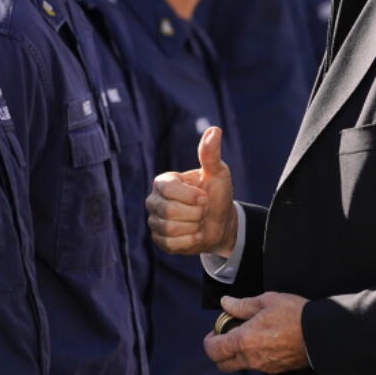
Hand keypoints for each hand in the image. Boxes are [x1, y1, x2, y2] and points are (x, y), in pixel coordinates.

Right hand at [145, 126, 236, 255]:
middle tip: (203, 211)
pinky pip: (171, 244)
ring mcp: (154, 221)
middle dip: (195, 214)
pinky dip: (190, 241)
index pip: (170, 190)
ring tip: (198, 222)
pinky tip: (195, 234)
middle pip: (169, 211)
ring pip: (170, 229)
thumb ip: (211, 154)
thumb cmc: (217, 195)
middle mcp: (154, 200)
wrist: (221, 224)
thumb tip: (215, 130)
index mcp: (164, 181)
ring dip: (193, 227)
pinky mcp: (159, 240)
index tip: (205, 197)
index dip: (192, 197)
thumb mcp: (217, 173)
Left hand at [203, 293, 309, 373]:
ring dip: (236, 353)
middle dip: (219, 351)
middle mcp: (250, 358)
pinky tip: (263, 341)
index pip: (213, 349)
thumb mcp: (266, 301)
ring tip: (249, 334)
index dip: (210, 339)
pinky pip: (255, 366)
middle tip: (227, 334)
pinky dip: (252, 356)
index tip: (216, 329)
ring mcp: (262, 366)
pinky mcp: (274, 370)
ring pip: (238, 365)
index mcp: (243, 340)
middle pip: (222, 364)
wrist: (320, 334)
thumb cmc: (295, 315)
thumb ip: (242, 305)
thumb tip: (226, 303)